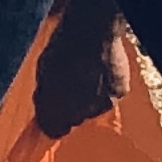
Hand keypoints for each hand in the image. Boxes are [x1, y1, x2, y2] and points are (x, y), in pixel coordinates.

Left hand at [32, 9, 139, 135]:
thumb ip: (43, 96)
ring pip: (94, 107)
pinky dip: (108, 87)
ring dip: (91, 96)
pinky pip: (111, 95)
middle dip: (72, 106)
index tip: (53, 111)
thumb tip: (43, 108)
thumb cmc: (62, 47)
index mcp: (55, 112)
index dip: (53, 120)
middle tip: (72, 84)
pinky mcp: (119, 93)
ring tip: (88, 73)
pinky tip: (103, 70)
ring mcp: (102, 105)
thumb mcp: (42, 72)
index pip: (54, 130)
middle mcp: (79, 115)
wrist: (91, 30)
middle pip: (75, 119)